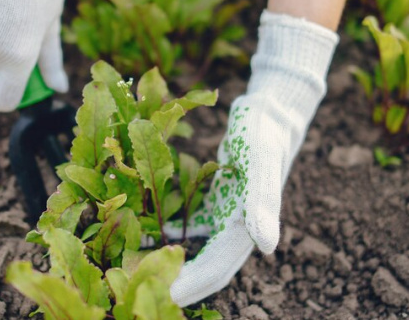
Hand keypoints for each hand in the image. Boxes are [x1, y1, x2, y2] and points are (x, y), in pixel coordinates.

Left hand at [167, 10, 338, 306]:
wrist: (271, 112)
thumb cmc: (263, 134)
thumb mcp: (261, 162)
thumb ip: (264, 203)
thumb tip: (267, 248)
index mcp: (246, 228)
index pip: (215, 268)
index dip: (189, 285)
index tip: (162, 297)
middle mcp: (236, 230)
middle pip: (204, 268)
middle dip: (176, 283)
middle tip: (138, 290)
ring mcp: (226, 217)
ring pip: (197, 252)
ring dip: (173, 265)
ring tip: (137, 270)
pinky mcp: (217, 202)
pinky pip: (191, 227)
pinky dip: (170, 236)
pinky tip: (147, 235)